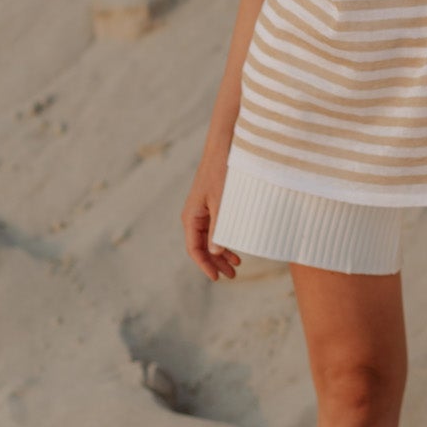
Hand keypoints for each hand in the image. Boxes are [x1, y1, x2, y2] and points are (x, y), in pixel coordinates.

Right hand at [181, 152, 241, 280]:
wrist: (224, 148)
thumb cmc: (221, 173)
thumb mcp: (222, 203)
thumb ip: (218, 228)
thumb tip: (215, 252)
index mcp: (191, 217)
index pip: (194, 249)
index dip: (205, 265)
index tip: (217, 278)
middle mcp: (193, 216)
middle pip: (202, 247)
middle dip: (215, 263)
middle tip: (231, 276)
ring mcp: (202, 211)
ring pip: (209, 240)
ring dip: (221, 254)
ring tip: (236, 267)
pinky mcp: (211, 206)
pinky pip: (215, 229)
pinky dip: (224, 240)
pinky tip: (234, 249)